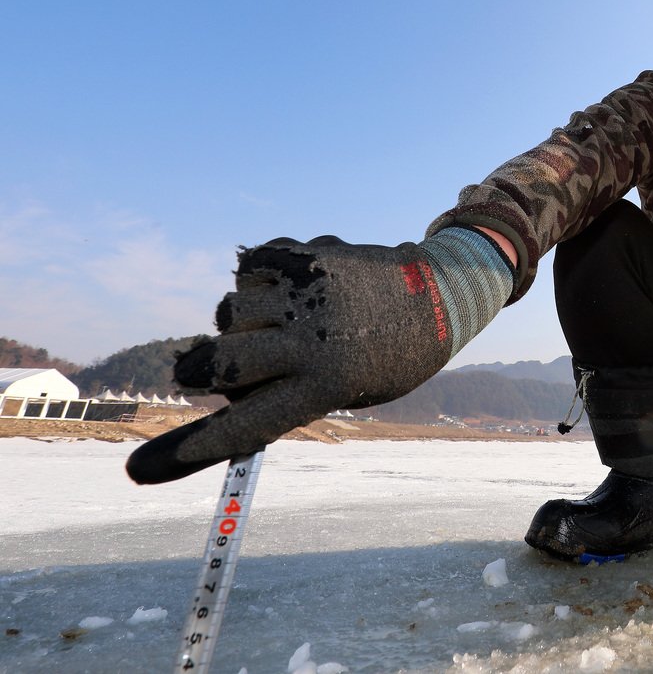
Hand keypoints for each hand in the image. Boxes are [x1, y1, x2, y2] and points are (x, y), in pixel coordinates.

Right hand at [125, 236, 455, 483]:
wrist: (440, 293)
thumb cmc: (386, 355)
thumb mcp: (348, 390)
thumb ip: (288, 393)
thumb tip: (219, 404)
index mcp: (327, 385)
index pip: (249, 424)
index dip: (193, 451)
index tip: (144, 468)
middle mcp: (314, 338)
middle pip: (221, 363)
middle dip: (199, 371)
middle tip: (196, 372)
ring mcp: (309, 292)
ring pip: (229, 309)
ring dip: (238, 320)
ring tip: (275, 321)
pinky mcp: (308, 253)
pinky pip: (249, 265)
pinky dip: (256, 277)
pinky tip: (286, 286)